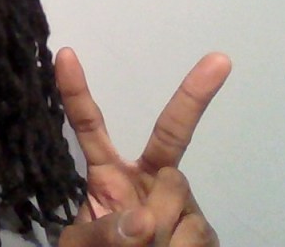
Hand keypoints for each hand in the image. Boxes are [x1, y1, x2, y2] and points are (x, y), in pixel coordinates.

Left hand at [54, 47, 230, 245]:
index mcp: (108, 175)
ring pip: (176, 192)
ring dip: (158, 231)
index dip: (76, 93)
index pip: (90, 128)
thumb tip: (146, 222)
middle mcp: (149, 179)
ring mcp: (181, 203)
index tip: (65, 54)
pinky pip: (194, 232)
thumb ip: (100, 233)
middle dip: (193, 94)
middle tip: (219, 60)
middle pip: (170, 136)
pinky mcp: (205, 230)